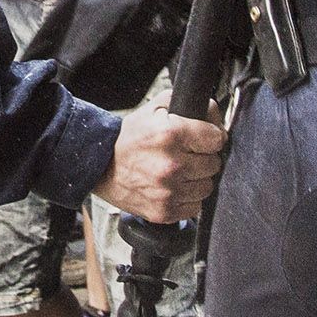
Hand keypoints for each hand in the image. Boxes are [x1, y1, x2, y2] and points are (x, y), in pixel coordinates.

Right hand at [93, 104, 225, 223]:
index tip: (203, 139)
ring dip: (197, 179)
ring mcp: (168, 192)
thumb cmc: (128, 139)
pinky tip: (173, 188)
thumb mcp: (154, 109)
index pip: (216, 139)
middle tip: (187, 155)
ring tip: (180, 172)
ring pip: (206, 187)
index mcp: (171, 135)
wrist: (100, 166)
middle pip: (214, 164)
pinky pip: (194, 207)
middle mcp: (171, 165)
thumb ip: (188, 105)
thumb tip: (214, 115)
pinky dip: (187, 198)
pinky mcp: (164, 212)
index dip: (211, 137)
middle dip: (203, 158)